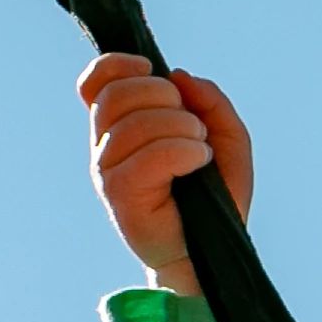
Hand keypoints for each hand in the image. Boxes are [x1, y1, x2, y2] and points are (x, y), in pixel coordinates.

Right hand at [78, 52, 253, 296]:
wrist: (210, 256)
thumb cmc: (214, 200)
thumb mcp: (227, 140)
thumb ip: (211, 103)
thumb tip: (181, 76)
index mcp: (120, 129)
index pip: (95, 83)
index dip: (117, 66)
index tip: (151, 71)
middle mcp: (106, 148)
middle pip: (117, 95)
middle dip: (163, 96)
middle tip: (193, 125)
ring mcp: (108, 173)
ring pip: (134, 123)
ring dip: (181, 126)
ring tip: (202, 149)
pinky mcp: (120, 197)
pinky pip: (148, 156)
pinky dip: (182, 150)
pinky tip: (200, 161)